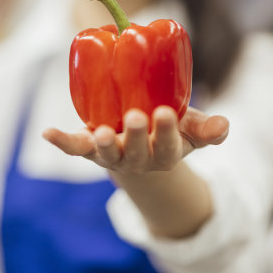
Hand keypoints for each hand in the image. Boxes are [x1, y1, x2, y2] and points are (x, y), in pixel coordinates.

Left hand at [42, 106, 228, 174]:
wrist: (140, 149)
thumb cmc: (167, 133)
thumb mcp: (190, 130)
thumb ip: (206, 129)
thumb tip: (224, 125)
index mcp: (165, 154)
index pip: (168, 146)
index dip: (165, 132)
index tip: (164, 113)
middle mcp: (137, 159)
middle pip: (137, 152)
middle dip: (137, 136)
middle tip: (136, 118)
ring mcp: (112, 155)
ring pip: (107, 154)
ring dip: (103, 145)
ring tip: (101, 133)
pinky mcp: (90, 150)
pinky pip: (75, 148)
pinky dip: (61, 142)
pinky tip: (47, 132)